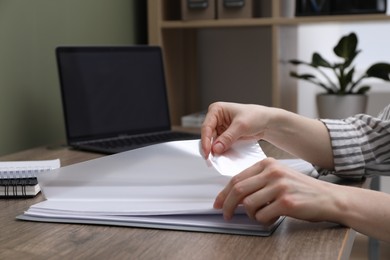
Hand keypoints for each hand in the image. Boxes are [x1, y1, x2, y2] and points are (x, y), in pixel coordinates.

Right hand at [201, 102, 270, 158]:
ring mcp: (220, 128)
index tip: (207, 152)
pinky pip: (220, 145)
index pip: (206, 126)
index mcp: (217, 110)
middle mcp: (216, 118)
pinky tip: (223, 157)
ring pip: (213, 141)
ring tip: (216, 160)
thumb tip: (215, 149)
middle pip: (208, 135)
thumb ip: (227, 138)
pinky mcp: (225, 136)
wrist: (267, 122)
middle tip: (210, 159)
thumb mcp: (241, 126)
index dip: (205, 140)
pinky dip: (221, 151)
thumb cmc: (256, 116)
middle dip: (209, 147)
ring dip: (215, 150)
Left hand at [214, 157, 338, 224]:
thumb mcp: (278, 176)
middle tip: (226, 215)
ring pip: (248, 204)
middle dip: (227, 205)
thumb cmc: (301, 189)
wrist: (329, 198)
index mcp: (268, 164)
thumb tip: (232, 195)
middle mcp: (273, 172)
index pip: (237, 178)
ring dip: (250, 215)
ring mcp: (280, 186)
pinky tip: (273, 218)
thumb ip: (257, 181)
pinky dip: (263, 221)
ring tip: (261, 215)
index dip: (223, 193)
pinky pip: (262, 215)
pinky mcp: (286, 202)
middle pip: (238, 190)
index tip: (218, 203)